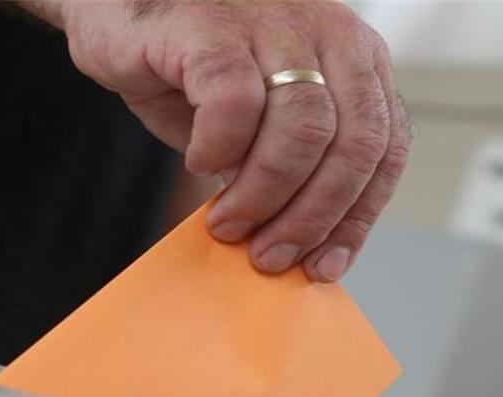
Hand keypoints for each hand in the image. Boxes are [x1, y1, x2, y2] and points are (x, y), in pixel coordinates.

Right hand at [29, 0, 409, 281]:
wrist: (117, 11)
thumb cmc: (192, 72)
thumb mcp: (261, 125)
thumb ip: (292, 172)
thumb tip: (302, 250)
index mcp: (354, 59)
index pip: (385, 149)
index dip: (357, 217)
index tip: (323, 264)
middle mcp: (326, 31)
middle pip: (354, 143)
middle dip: (314, 216)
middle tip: (270, 255)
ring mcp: (272, 22)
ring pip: (303, 127)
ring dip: (266, 194)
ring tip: (229, 223)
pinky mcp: (211, 26)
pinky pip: (234, 101)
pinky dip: (220, 147)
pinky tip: (200, 161)